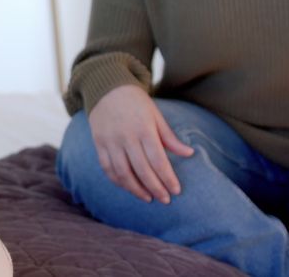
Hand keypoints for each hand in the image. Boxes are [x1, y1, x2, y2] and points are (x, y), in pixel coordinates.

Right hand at [89, 84, 194, 203]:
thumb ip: (170, 137)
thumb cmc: (136, 103)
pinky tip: (129, 188)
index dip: (167, 178)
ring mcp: (110, 141)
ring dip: (136, 189)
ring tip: (148, 198)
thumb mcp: (156, 116)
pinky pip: (107, 169)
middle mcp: (126, 136)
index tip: (176, 191)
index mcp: (144, 129)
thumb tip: (189, 154)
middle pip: (142, 170)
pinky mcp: (98, 144)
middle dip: (155, 188)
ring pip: (123, 173)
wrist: (106, 89)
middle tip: (165, 200)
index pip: (158, 160)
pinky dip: (119, 181)